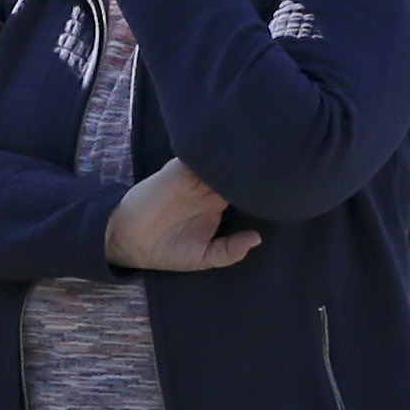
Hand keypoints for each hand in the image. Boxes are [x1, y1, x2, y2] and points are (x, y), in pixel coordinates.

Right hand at [104, 159, 258, 272]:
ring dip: (231, 157)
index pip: (245, 189)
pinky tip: (223, 154)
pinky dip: (206, 153)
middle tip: (273, 161)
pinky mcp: (176, 170)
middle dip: (251, 166)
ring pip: (218, 161)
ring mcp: (192, 177)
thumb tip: (257, 239)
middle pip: (234, 171)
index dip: (259, 185)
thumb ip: (229, 251)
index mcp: (218, 204)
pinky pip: (194, 156)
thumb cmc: (168, 250)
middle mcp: (208, 188)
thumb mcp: (203, 258)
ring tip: (253, 152)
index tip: (279, 183)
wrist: (130, 240)